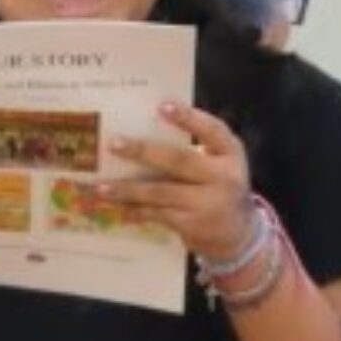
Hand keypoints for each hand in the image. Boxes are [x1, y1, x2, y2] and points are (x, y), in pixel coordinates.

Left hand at [103, 101, 252, 261]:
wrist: (240, 234)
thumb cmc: (219, 185)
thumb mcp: (219, 163)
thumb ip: (194, 146)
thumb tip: (142, 127)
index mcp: (230, 153)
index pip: (212, 130)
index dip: (188, 118)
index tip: (162, 106)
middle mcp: (223, 177)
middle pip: (179, 161)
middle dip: (143, 151)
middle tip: (113, 144)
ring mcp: (207, 204)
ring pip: (160, 192)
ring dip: (127, 189)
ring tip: (100, 186)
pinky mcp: (192, 225)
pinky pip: (157, 214)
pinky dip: (134, 210)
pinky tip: (115, 206)